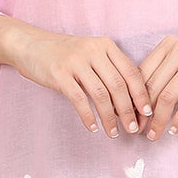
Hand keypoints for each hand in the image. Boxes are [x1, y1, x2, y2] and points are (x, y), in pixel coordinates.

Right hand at [9, 28, 151, 136]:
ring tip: (114, 132)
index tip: (147, 113)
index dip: (141, 94)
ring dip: (110, 118)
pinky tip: (93, 128)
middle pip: (118, 85)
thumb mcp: (91, 54)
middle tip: (133, 129)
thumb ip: (110, 70)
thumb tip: (130, 101)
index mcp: (105, 45)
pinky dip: (88, 116)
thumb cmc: (64, 54)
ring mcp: (75, 62)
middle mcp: (93, 51)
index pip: (131, 72)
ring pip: (101, 95)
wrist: (30, 44)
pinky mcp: (59, 74)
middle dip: (128, 111)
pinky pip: (79, 100)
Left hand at [138, 35, 177, 139]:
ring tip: (153, 135)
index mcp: (168, 45)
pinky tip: (174, 130)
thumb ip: (162, 72)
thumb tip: (136, 102)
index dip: (132, 97)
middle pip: (152, 87)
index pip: (142, 73)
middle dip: (142, 112)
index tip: (129, 115)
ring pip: (167, 97)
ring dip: (158, 120)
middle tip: (138, 129)